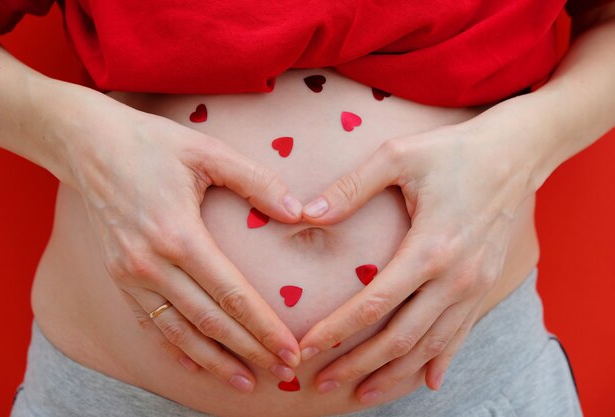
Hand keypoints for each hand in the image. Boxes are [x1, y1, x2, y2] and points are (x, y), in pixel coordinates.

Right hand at [59, 89, 302, 391]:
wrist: (88, 145)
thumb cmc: (153, 144)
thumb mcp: (207, 151)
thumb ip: (256, 181)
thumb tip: (298, 212)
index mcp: (178, 234)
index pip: (232, 294)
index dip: (264, 327)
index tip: (291, 349)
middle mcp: (151, 264)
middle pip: (210, 321)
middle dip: (250, 350)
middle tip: (284, 371)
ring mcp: (131, 275)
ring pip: (180, 332)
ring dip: (215, 361)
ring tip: (247, 382)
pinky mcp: (119, 277)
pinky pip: (151, 323)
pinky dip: (176, 348)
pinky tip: (198, 364)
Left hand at [297, 120, 534, 402]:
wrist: (516, 153)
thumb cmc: (453, 151)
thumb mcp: (398, 156)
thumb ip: (352, 187)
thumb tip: (306, 214)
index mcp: (430, 248)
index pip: (375, 304)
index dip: (337, 331)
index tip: (307, 348)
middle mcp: (456, 278)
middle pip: (401, 338)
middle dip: (358, 365)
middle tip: (321, 382)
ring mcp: (474, 287)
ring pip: (430, 347)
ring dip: (394, 375)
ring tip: (360, 394)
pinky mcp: (484, 287)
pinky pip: (460, 336)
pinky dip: (439, 362)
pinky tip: (427, 383)